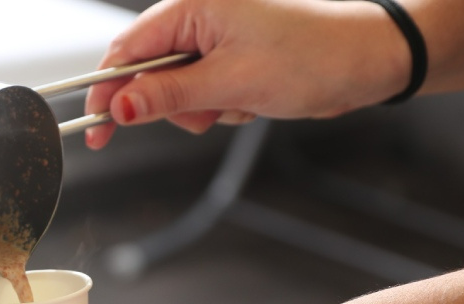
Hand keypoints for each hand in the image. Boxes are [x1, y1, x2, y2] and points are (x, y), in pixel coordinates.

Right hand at [83, 0, 411, 147]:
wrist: (366, 61)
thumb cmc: (312, 55)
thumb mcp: (231, 82)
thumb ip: (169, 96)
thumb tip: (121, 108)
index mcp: (191, 8)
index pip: (126, 52)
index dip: (108, 93)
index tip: (97, 130)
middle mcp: (198, 20)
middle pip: (149, 75)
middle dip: (173, 105)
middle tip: (206, 112)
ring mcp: (216, 42)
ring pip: (178, 92)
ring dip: (204, 110)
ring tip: (243, 101)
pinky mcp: (232, 63)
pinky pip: (205, 97)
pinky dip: (224, 108)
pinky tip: (255, 101)